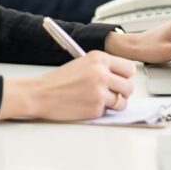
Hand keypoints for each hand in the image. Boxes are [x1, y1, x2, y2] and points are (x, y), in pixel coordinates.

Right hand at [0, 51, 135, 121]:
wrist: (41, 93)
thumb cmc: (59, 80)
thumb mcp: (83, 63)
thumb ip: (103, 67)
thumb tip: (122, 77)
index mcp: (99, 58)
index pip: (129, 68)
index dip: (125, 76)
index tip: (121, 79)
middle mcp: (101, 73)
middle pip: (129, 86)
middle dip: (123, 92)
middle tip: (113, 92)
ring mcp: (99, 91)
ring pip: (123, 101)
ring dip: (115, 103)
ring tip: (100, 100)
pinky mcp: (95, 107)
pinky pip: (109, 111)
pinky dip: (102, 110)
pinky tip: (89, 104)